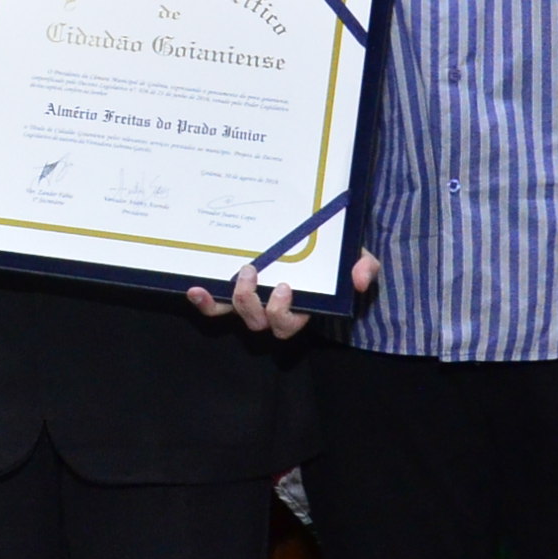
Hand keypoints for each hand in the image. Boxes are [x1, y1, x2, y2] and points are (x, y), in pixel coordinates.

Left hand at [186, 251, 379, 339]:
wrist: (314, 233)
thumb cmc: (335, 251)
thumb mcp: (355, 255)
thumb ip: (363, 265)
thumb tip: (360, 278)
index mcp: (300, 306)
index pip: (288, 325)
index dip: (283, 313)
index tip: (284, 286)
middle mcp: (272, 309)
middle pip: (259, 323)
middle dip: (252, 303)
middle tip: (252, 271)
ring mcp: (250, 300)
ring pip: (234, 315)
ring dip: (227, 301)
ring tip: (232, 274)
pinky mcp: (231, 290)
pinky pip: (215, 305)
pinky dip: (204, 301)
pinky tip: (194, 288)